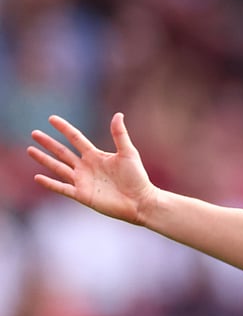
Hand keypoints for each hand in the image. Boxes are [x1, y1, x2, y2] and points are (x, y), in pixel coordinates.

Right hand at [27, 113, 157, 224]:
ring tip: (30, 149)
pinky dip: (50, 183)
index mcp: (96, 156)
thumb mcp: (128, 153)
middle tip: (34, 133)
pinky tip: (37, 177)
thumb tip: (118, 114)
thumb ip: (120, 135)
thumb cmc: (137, 177)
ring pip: (58, 167)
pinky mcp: (81, 195)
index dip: (64, 128)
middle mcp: (86, 167)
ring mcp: (82, 181)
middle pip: (62, 152)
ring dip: (44, 159)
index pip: (76, 138)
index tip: (52, 118)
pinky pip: (62, 188)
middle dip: (48, 143)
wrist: (139, 201)